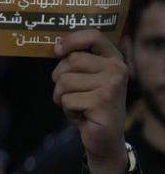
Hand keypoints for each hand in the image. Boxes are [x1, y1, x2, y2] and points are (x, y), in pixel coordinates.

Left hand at [52, 29, 128, 173]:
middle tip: (72, 92)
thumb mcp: (85, 78)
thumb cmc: (89, 104)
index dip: (71, 40)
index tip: (57, 50)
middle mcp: (117, 68)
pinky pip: (67, 99)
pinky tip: (82, 115)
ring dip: (62, 96)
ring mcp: (111, 84)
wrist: (105, 138)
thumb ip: (76, 61)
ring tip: (78, 104)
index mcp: (113, 58)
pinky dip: (67, 109)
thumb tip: (56, 46)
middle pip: (71, 60)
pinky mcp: (102, 101)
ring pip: (64, 81)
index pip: (93, 35)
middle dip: (60, 78)